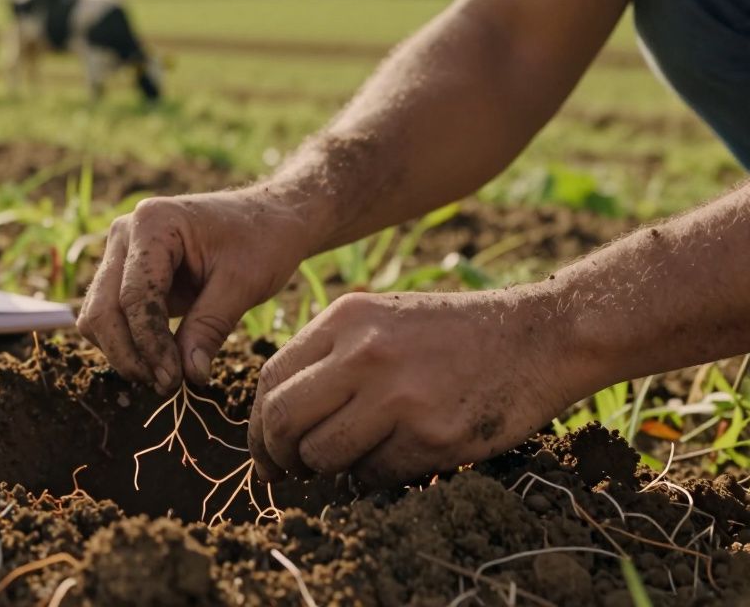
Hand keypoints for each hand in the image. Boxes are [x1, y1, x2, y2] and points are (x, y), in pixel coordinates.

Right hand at [78, 186, 318, 394]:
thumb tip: (188, 377)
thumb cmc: (260, 241)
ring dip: (123, 352)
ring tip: (164, 375)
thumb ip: (210, 328)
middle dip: (129, 354)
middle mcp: (125, 234)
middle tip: (166, 384)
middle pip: (103, 308)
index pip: (135, 297)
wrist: (266, 218)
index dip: (150, 344)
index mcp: (153, 224)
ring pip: (97, 316)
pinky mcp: (125, 273)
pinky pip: (109, 315)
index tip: (173, 380)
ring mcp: (120, 252)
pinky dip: (127, 342)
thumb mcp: (243, 284)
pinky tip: (158, 360)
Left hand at [248, 288, 587, 485]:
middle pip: (282, 420)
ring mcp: (398, 396)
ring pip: (322, 455)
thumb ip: (329, 355)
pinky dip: (373, 478)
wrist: (538, 336)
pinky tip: (394, 459)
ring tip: (347, 463)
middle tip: (287, 472)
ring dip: (326, 471)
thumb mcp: (381, 318)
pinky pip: (373, 475)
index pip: (270, 378)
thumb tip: (275, 416)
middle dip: (276, 455)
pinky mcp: (431, 435)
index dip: (258, 423)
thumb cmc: (452, 334)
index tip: (265, 448)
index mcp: (345, 319)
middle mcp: (364, 354)